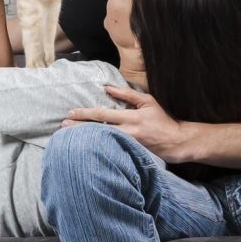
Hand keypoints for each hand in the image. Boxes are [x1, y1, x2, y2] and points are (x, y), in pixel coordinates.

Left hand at [63, 86, 193, 163]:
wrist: (176, 141)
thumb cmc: (162, 119)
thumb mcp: (148, 101)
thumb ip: (127, 95)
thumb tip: (108, 88)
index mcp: (132, 117)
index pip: (104, 114)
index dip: (86, 114)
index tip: (71, 113)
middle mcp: (129, 132)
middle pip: (98, 129)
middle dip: (79, 127)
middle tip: (63, 125)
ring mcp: (128, 144)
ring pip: (102, 141)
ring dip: (85, 138)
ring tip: (69, 137)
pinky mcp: (130, 153)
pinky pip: (111, 149)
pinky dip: (97, 147)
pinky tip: (86, 147)